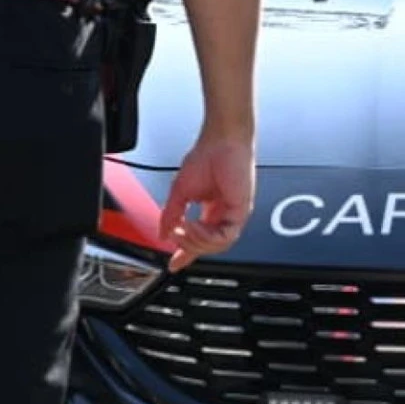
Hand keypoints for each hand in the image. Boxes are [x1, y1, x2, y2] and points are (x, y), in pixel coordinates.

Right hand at [158, 130, 255, 273]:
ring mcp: (233, 214)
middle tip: (174, 236)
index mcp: (211, 210)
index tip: (173, 264)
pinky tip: (194, 226)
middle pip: (208, 246)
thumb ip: (171, 214)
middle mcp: (223, 214)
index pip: (199, 239)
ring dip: (196, 241)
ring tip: (183, 229)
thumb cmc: (207, 155)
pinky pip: (225, 236)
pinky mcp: (241, 211)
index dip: (185, 253)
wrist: (221, 140)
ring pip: (217, 245)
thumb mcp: (180, 190)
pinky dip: (207, 236)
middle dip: (188, 246)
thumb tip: (163, 234)